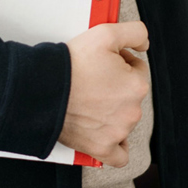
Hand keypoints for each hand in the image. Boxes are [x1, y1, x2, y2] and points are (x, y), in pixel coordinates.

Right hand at [58, 20, 149, 166]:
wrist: (43, 90)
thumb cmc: (71, 65)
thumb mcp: (106, 33)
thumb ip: (135, 32)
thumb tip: (145, 44)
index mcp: (137, 86)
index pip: (137, 69)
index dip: (120, 61)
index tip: (103, 63)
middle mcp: (132, 112)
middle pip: (130, 94)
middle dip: (116, 85)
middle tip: (93, 78)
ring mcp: (117, 133)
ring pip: (124, 119)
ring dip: (112, 110)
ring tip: (89, 99)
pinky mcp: (101, 149)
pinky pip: (119, 155)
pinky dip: (115, 146)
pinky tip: (105, 133)